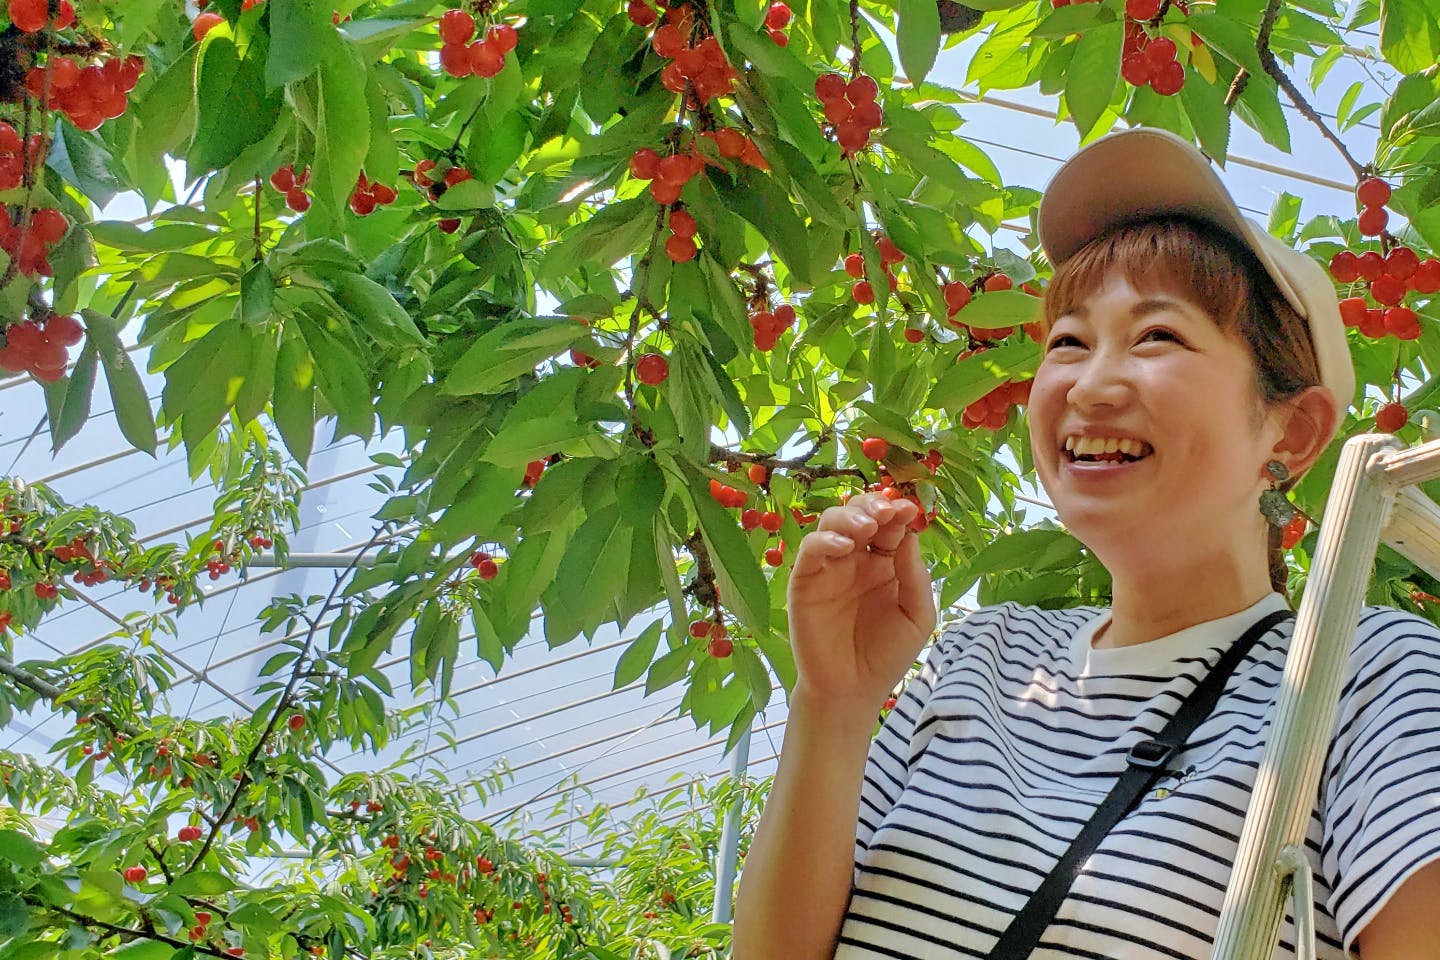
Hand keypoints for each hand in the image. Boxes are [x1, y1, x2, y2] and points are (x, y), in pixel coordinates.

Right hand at [785, 493, 936, 707]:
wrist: (852, 691)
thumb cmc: (887, 655)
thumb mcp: (916, 615)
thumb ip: (915, 576)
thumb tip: (911, 534)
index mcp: (886, 563)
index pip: (890, 526)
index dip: (898, 512)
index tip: (909, 508)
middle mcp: (856, 559)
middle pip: (860, 514)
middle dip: (873, 504)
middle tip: (886, 510)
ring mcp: (829, 567)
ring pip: (832, 523)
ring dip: (849, 516)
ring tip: (867, 525)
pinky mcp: (805, 580)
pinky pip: (810, 550)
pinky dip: (823, 540)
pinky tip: (842, 545)